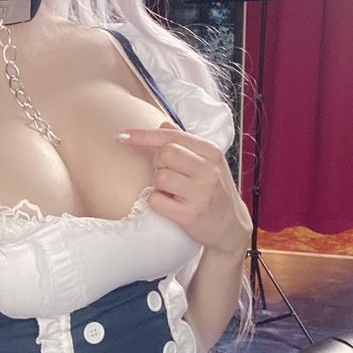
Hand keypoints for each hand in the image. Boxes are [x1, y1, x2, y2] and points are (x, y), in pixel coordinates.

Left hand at [117, 121, 250, 256]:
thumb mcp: (208, 162)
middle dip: (158, 163)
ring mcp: (201, 193)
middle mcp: (208, 171)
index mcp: (211, 152)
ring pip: (159, 176)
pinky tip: (171, 205)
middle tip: (167, 174)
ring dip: (158, 184)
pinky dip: (157, 202)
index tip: (122, 136)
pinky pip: (156, 200)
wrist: (230, 226)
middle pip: (165, 153)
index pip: (172, 136)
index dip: (143, 135)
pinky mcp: (190, 215)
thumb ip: (186, 143)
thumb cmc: (215, 191)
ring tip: (172, 191)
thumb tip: (163, 125)